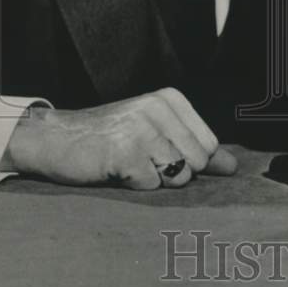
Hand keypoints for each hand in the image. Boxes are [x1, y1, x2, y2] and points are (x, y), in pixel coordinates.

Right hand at [0, 87, 236, 188]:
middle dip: (171, 173)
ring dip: (152, 180)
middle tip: (139, 159)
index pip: (209, 146)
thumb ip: (196, 149)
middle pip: (197, 163)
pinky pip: (151, 187)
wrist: (55, 139)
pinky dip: (134, 186)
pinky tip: (115, 169)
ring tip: (127, 163)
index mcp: (170, 99)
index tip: (156, 152)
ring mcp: (143, 129)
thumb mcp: (155, 135)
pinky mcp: (127, 153)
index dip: (186, 161)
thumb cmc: (108, 140)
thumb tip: (233, 166)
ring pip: (178, 177)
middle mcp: (159, 108)